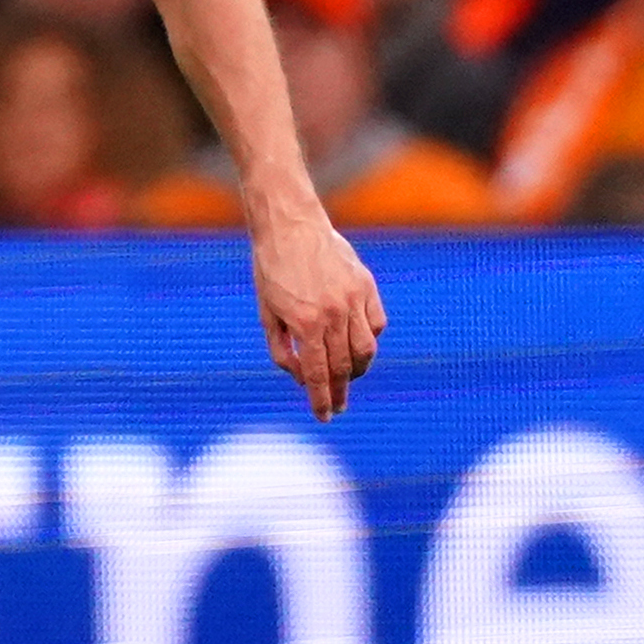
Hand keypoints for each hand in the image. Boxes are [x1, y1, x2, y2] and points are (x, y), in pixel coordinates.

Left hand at [252, 203, 384, 422]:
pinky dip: (369, 339)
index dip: (321, 400)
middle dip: (340, 391)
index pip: (318, 374)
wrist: (290, 226)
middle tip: (338, 405)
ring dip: (358, 369)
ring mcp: (354, 299)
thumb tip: (303, 378)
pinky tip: (356, 344)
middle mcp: (334, 314)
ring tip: (347, 377)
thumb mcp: (266, 314)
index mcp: (305, 323)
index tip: (325, 417)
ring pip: (367, 349)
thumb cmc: (272, 271)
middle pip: (344, 367)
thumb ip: (283, 350)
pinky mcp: (367, 286)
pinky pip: (377, 323)